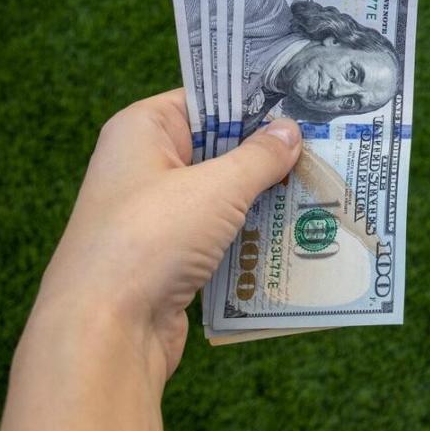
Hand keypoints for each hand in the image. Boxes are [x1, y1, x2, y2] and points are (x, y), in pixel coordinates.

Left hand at [1, 90, 301, 430]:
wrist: (106, 330)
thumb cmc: (151, 239)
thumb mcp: (217, 188)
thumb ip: (259, 156)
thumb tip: (290, 130)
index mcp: (142, 130)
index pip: (204, 100)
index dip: (251, 101)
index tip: (301, 105)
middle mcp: (144, 165)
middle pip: (216, 147)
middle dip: (266, 153)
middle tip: (323, 148)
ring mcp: (155, 213)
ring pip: (221, 193)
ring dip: (263, 197)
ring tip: (319, 190)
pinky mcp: (168, 255)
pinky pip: (218, 232)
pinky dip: (249, 232)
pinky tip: (292, 234)